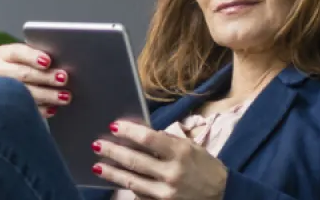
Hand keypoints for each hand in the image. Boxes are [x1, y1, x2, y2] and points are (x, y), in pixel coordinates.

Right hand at [0, 43, 68, 116]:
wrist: (15, 89)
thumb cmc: (31, 69)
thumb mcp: (31, 60)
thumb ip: (41, 58)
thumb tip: (62, 61)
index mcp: (4, 54)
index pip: (16, 52)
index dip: (32, 57)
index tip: (48, 62)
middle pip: (21, 74)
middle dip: (44, 77)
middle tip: (63, 79)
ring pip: (23, 94)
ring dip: (47, 95)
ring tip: (64, 97)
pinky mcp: (4, 109)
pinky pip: (23, 110)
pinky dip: (40, 110)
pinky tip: (52, 109)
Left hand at [93, 120, 226, 199]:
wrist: (222, 195)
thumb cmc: (205, 167)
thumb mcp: (191, 148)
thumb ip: (167, 141)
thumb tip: (139, 133)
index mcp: (181, 153)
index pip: (148, 138)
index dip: (128, 132)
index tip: (114, 126)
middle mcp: (172, 173)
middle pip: (135, 161)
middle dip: (113, 152)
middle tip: (97, 145)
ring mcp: (167, 193)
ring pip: (132, 181)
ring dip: (112, 173)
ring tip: (97, 165)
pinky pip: (140, 196)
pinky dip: (128, 188)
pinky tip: (116, 181)